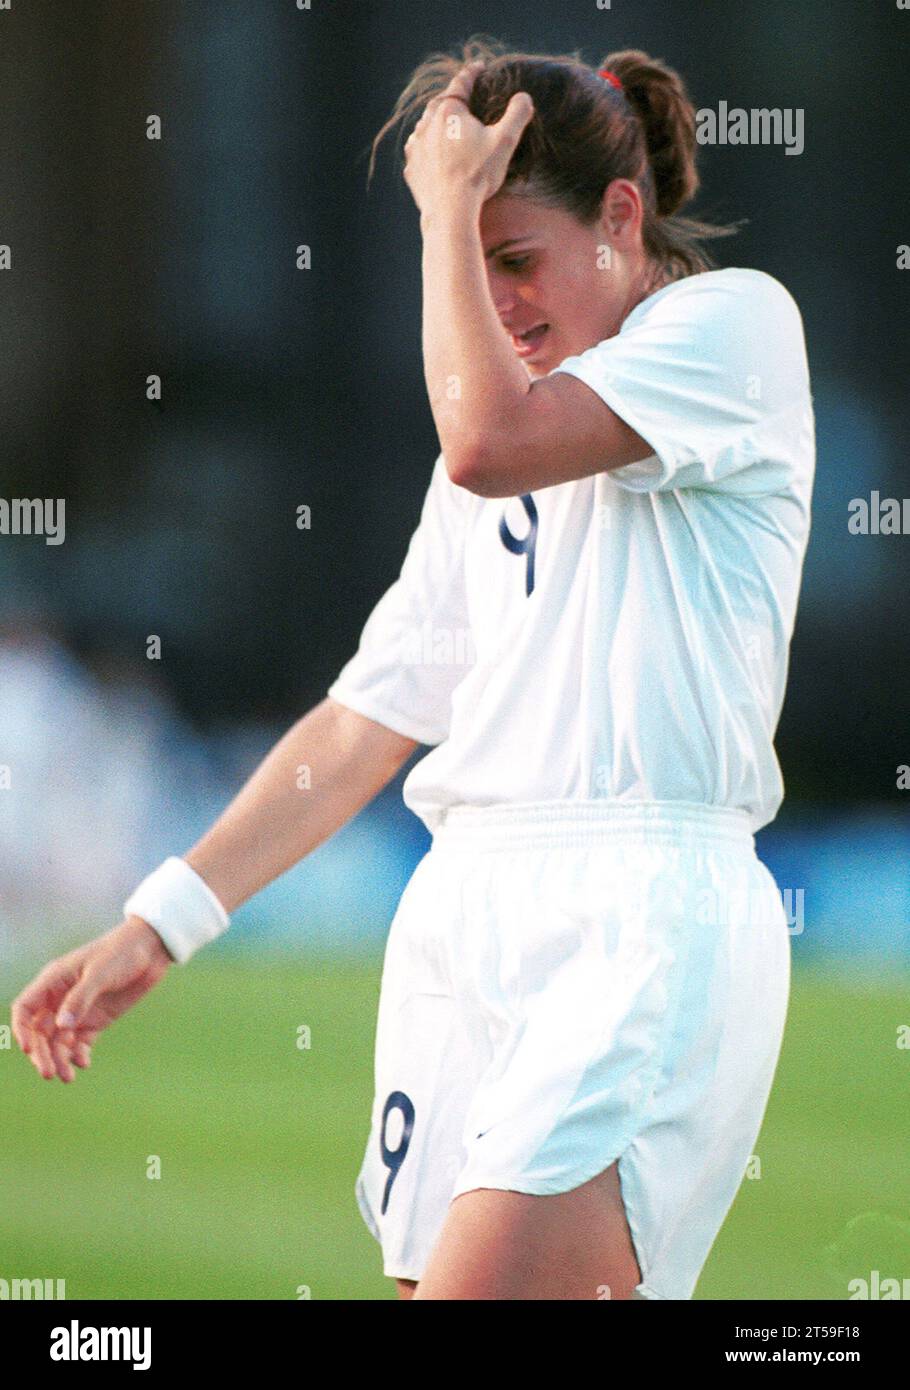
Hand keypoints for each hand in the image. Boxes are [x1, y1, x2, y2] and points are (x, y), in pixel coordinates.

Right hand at [10, 916, 173, 1081]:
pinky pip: (80, 1043)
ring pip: (59, 1041)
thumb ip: (80, 998)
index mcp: (54, 981)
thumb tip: (61, 1026)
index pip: (26, 1009)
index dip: (22, 1030)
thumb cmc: (122, 952)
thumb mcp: (101, 972)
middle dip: (41, 1053)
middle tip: (48, 1073)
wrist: (151, 949)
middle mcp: (61, 999)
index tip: (28, 1048)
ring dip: (59, 1059)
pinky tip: (84, 1063)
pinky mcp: (96, 1020)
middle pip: (40, 1031)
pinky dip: (79, 1055)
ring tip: (68, 1078)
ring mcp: (78, 1011)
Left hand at [404, 60, 533, 216]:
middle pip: (441, 103)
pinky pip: (419, 151)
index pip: (461, 83)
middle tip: (463, 97)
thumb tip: (524, 97)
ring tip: (447, 126)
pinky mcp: (412, 168)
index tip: (479, 67)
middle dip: (453, 98)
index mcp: (449, 110)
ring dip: (437, 122)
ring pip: (426, 126)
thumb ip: (517, 114)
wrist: (450, 210)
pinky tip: (432, 152)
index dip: (472, 73)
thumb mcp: (504, 141)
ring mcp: (417, 146)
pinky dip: (427, 147)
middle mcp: (427, 123)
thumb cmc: (477, 174)